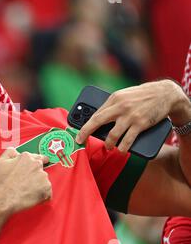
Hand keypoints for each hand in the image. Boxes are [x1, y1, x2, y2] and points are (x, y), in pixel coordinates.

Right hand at [0, 148, 51, 215]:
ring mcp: (43, 177)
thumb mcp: (0, 162)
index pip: (38, 157)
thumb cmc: (0, 183)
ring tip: (26, 191)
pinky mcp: (46, 189)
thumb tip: (16, 152)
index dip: (36, 162)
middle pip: (41, 169)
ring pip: (44, 180)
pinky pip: (47, 192)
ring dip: (38, 185)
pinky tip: (31, 196)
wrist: (2, 200)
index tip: (39, 165)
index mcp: (26, 157)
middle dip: (35, 175)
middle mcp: (36, 165)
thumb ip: (9, 153)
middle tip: (26, 183)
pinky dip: (42, 195)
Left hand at [76, 80, 190, 152]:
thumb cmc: (142, 95)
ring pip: (112, 135)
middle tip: (80, 140)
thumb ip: (113, 105)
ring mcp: (130, 116)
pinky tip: (121, 150)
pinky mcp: (140, 124)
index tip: (78, 133)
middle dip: (86, 132)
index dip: (85, 125)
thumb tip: (99, 118)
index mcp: (114, 98)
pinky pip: (128, 140)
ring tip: (108, 146)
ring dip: (108, 144)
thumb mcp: (124, 95)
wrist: (166, 93)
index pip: (95, 113)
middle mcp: (120, 106)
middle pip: (97, 121)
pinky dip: (123, 147)